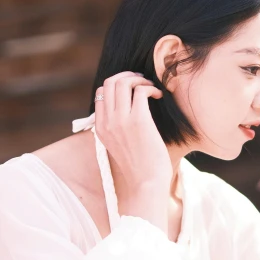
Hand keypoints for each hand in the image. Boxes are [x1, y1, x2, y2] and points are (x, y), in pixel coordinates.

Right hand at [94, 71, 171, 194]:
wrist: (147, 183)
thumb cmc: (140, 165)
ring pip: (123, 82)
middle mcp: (107, 122)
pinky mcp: (138, 120)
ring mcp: (120, 120)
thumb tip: (129, 106)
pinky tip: (158, 95)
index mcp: (100, 128)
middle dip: (128, 76)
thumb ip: (117, 126)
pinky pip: (140, 90)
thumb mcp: (119, 145)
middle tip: (142, 82)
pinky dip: (150, 88)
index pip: (101, 93)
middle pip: (110, 82)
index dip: (117, 85)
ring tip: (150, 88)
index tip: (132, 88)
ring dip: (139, 80)